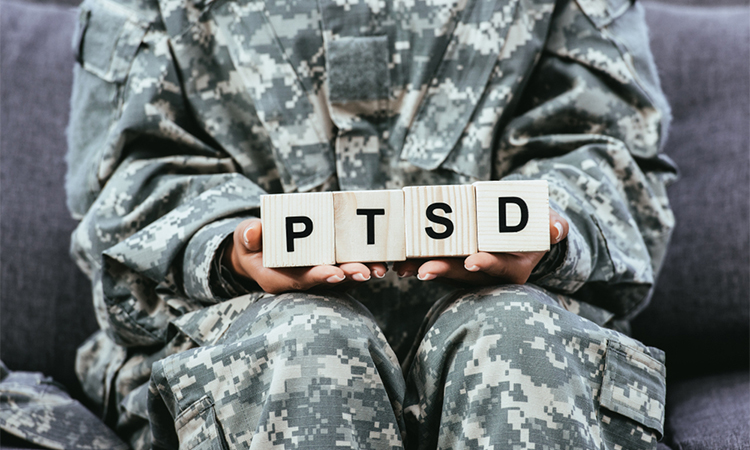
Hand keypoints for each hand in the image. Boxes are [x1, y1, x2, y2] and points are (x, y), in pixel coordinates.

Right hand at [223, 219, 386, 294]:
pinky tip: (380, 260)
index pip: (298, 281)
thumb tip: (252, 232)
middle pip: (325, 282)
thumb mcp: (244, 237)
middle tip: (365, 271)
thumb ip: (248, 234)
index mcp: (276, 279)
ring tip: (378, 268)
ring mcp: (315, 279)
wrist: (261, 252)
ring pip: (341, 279)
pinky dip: (363, 264)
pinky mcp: (329, 272)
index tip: (335, 272)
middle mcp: (299, 283)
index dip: (317, 277)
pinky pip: (347, 270)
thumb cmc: (253, 243)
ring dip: (360, 273)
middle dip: (346, 276)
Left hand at [392, 208, 568, 285]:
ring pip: (446, 271)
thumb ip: (553, 225)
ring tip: (403, 268)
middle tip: (424, 269)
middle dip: (445, 271)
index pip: (499, 267)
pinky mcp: (454, 263)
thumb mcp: (550, 223)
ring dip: (424, 268)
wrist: (522, 230)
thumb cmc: (537, 226)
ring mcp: (470, 270)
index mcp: (514, 267)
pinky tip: (399, 261)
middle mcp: (489, 273)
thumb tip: (556, 229)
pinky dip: (419, 261)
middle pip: (465, 274)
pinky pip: (436, 262)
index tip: (473, 260)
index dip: (486, 264)